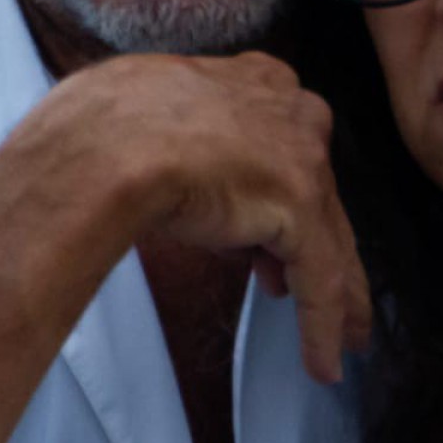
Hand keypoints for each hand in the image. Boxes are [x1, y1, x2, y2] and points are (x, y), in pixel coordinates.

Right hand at [5, 52, 371, 382]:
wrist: (102, 146)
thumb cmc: (100, 129)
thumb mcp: (154, 122)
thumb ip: (187, 147)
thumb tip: (188, 191)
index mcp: (253, 79)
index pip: (283, 146)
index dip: (283, 196)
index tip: (278, 238)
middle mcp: (290, 109)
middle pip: (317, 192)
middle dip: (320, 246)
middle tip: (330, 292)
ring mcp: (301, 156)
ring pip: (328, 239)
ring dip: (336, 296)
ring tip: (342, 338)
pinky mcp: (302, 206)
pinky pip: (320, 280)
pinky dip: (322, 327)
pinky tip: (323, 364)